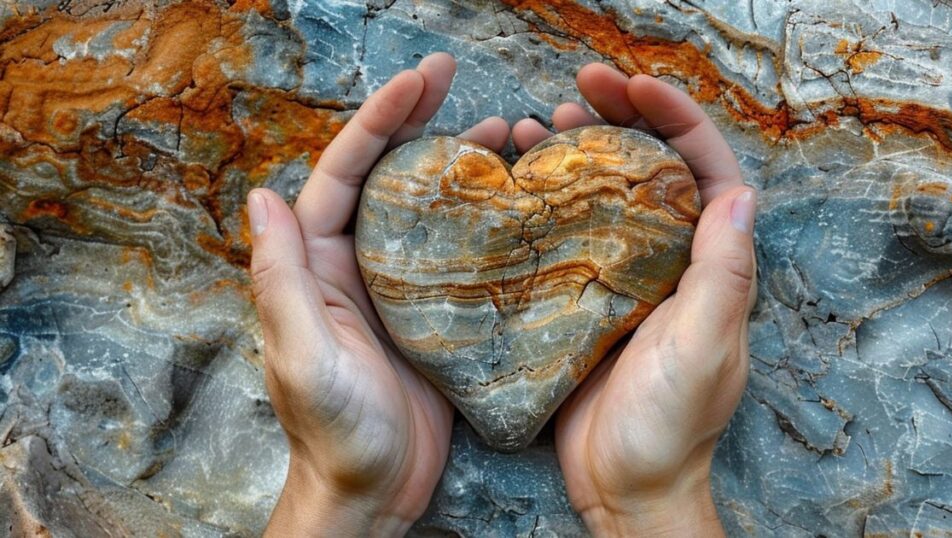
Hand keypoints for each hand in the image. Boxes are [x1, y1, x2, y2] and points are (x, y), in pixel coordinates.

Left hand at [248, 53, 510, 535]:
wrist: (375, 491)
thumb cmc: (333, 432)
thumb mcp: (301, 353)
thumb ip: (280, 279)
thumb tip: (264, 198)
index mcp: (314, 267)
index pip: (342, 175)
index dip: (376, 123)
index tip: (417, 82)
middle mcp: (353, 267)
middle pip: (383, 176)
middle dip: (413, 122)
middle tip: (452, 79)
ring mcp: (396, 288)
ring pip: (425, 206)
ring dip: (454, 163)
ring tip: (501, 128)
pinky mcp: (433, 315)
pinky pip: (456, 251)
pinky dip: (481, 218)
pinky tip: (513, 200)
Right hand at [512, 64, 756, 535]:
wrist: (626, 485)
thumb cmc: (672, 425)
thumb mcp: (704, 347)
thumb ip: (723, 276)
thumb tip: (738, 194)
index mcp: (712, 266)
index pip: (705, 171)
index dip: (676, 120)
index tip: (634, 86)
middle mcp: (671, 262)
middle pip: (651, 170)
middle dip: (621, 120)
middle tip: (576, 87)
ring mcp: (625, 279)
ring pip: (605, 196)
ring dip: (578, 154)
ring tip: (539, 125)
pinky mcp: (583, 301)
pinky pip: (568, 237)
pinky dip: (546, 204)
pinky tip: (517, 186)